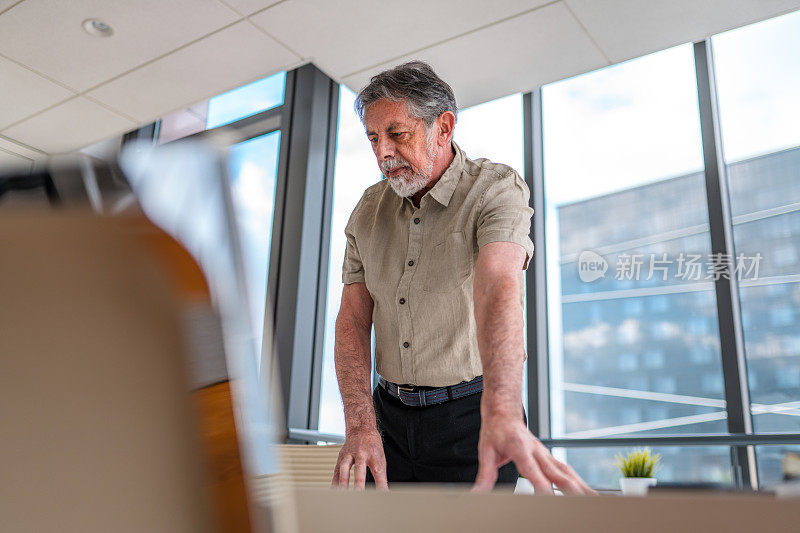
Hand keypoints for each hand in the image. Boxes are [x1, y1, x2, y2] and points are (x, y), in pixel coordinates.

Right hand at [331, 427, 387, 489]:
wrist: (361, 429)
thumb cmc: (373, 445)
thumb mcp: (380, 457)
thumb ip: (381, 475)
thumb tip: (383, 491)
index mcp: (374, 453)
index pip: (378, 471)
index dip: (380, 483)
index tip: (382, 494)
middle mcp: (361, 453)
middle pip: (359, 468)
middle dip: (359, 482)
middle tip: (359, 493)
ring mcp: (349, 454)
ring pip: (344, 467)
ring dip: (343, 481)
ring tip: (342, 494)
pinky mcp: (341, 456)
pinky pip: (336, 470)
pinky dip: (335, 480)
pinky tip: (334, 490)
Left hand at [472, 414, 595, 494]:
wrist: (504, 410)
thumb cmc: (495, 430)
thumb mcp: (485, 451)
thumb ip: (485, 475)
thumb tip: (478, 494)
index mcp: (520, 448)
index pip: (534, 472)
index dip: (542, 489)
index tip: (548, 502)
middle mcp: (537, 451)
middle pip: (558, 474)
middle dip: (571, 491)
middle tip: (582, 506)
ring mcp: (545, 454)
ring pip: (567, 472)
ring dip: (582, 487)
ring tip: (595, 500)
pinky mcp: (548, 457)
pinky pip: (567, 470)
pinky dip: (579, 482)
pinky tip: (589, 492)